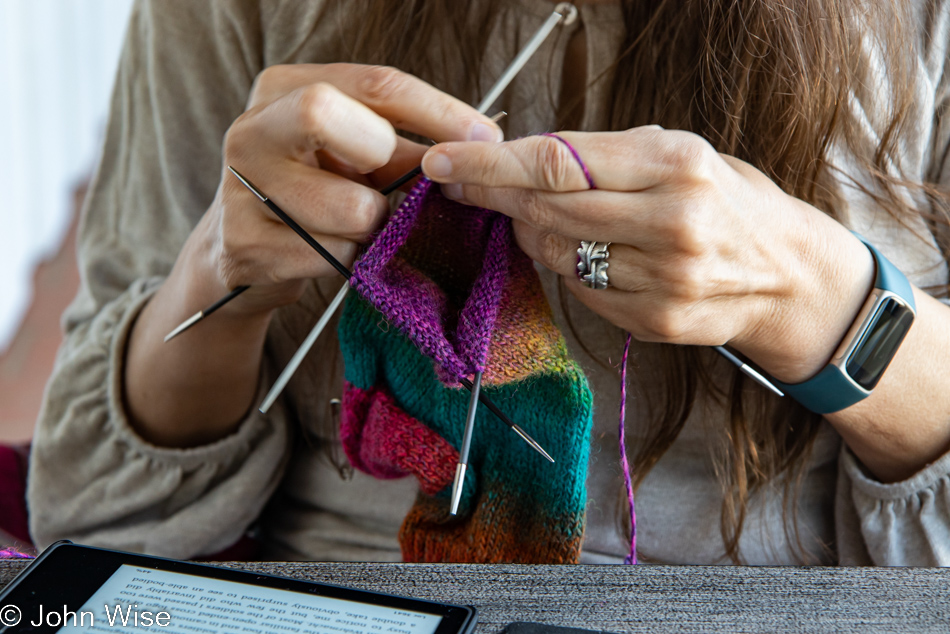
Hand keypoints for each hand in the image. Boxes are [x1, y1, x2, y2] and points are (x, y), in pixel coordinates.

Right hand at [183, 63, 503, 315]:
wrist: (241, 252)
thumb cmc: (311, 193)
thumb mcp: (351, 156)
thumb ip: (399, 145)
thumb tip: (472, 146)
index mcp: (283, 89)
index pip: (373, 83)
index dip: (436, 110)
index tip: (485, 136)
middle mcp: (251, 129)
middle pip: (325, 113)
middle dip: (378, 156)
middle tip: (389, 188)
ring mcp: (239, 187)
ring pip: (348, 205)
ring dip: (373, 226)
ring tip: (356, 228)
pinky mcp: (242, 244)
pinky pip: (330, 255)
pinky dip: (348, 260)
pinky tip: (330, 252)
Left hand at [420, 127, 873, 382]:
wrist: (788, 276)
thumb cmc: (728, 203)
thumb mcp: (682, 156)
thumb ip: (607, 157)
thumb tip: (522, 160)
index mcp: (677, 165)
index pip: (557, 163)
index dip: (490, 164)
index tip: (445, 162)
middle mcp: (671, 222)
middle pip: (548, 209)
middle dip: (493, 196)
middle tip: (461, 187)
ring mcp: (663, 278)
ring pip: (557, 254)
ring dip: (532, 234)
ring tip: (537, 219)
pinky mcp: (654, 320)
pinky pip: (580, 290)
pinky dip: (566, 268)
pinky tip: (581, 253)